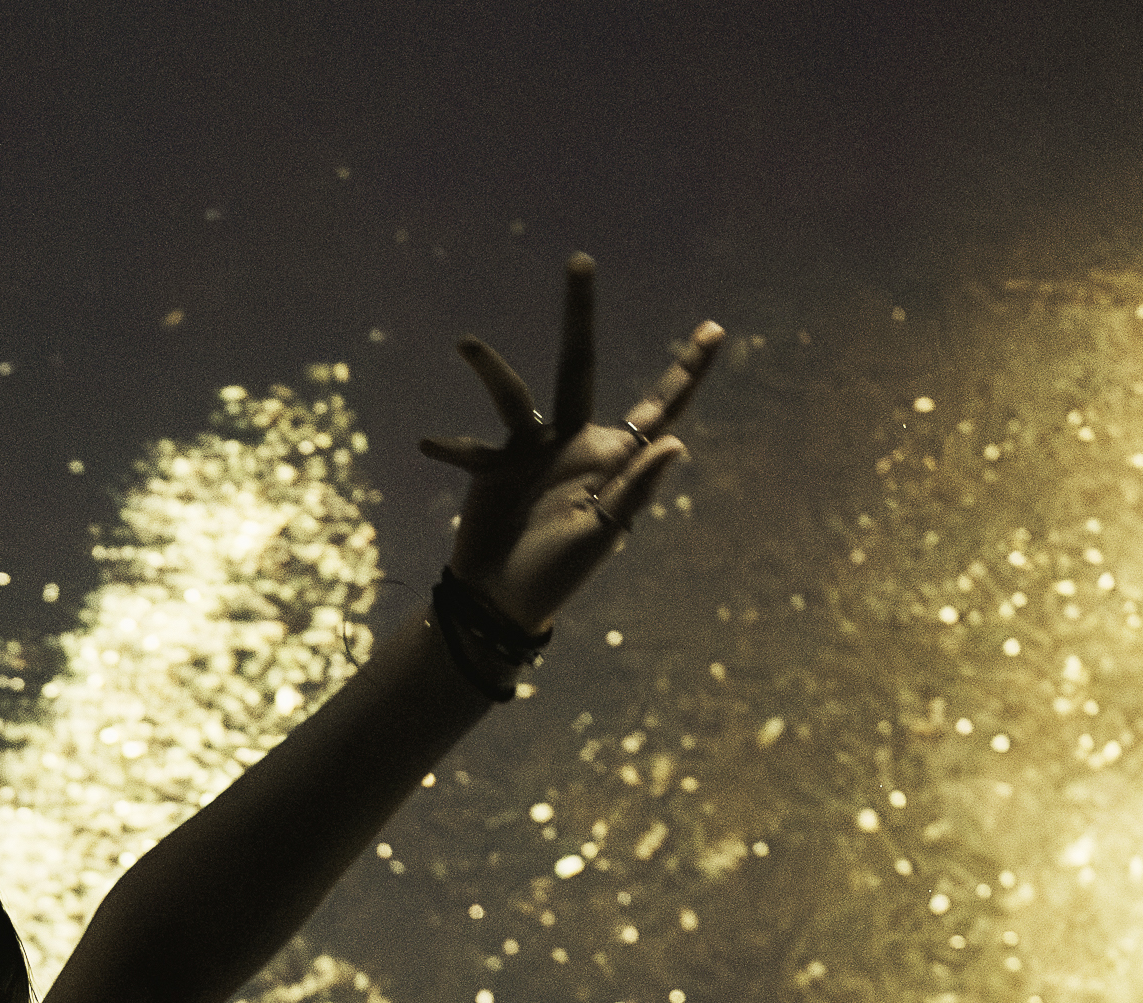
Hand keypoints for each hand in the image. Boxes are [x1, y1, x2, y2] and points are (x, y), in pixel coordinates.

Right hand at [416, 256, 725, 634]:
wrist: (499, 600)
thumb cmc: (558, 575)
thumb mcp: (601, 535)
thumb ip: (634, 489)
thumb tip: (678, 442)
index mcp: (614, 458)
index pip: (660, 408)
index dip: (687, 371)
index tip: (715, 329)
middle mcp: (575, 442)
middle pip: (578, 366)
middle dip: (579, 316)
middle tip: (579, 262)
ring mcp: (533, 449)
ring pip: (516, 394)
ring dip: (491, 370)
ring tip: (466, 345)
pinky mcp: (495, 465)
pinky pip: (473, 447)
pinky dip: (452, 448)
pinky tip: (427, 445)